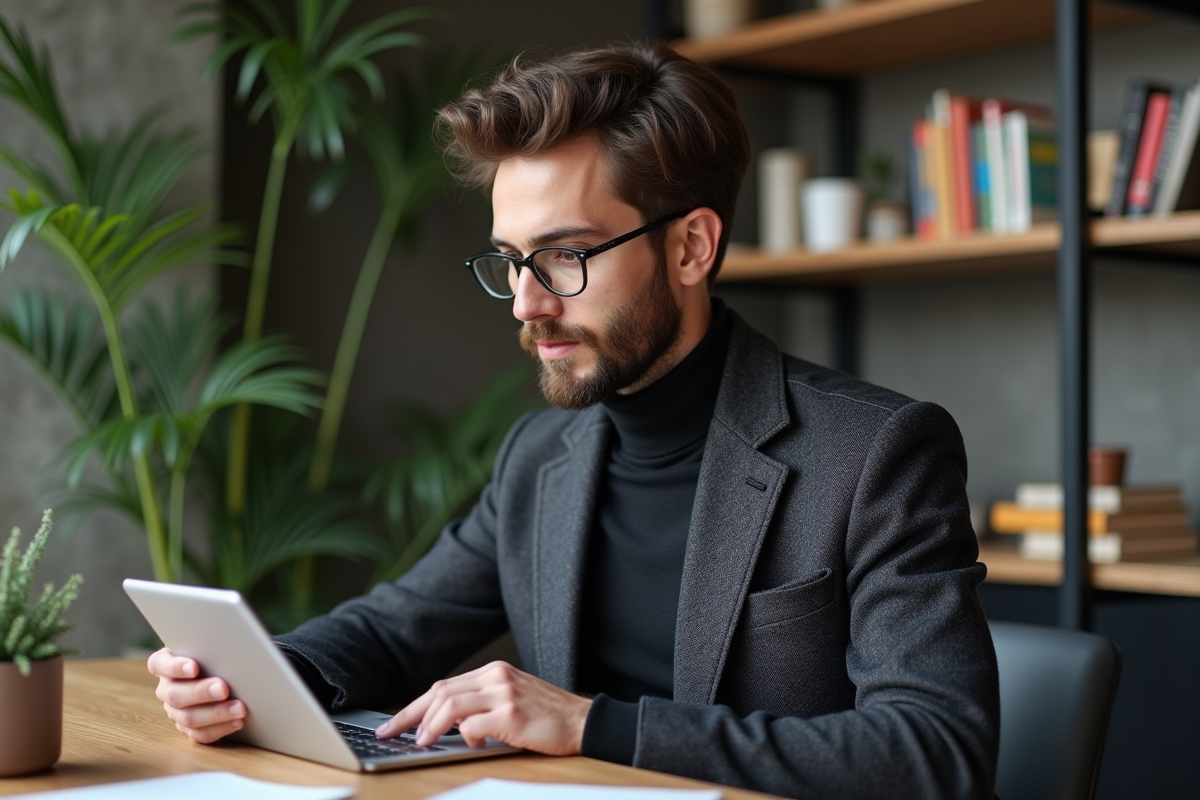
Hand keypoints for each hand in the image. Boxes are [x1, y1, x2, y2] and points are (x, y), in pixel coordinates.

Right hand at [147, 647, 245, 742]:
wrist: (222, 671)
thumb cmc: (214, 652)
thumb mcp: (209, 645)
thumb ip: (211, 646)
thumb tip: (233, 644)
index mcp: (164, 663)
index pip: (159, 665)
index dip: (175, 667)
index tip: (194, 667)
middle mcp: (166, 688)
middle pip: (175, 695)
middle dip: (201, 692)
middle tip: (224, 688)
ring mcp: (174, 710)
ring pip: (188, 717)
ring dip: (216, 713)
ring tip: (239, 708)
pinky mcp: (188, 727)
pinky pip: (200, 734)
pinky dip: (220, 729)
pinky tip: (237, 722)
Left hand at [375, 661, 591, 754]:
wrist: (582, 721)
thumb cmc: (546, 716)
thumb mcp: (511, 699)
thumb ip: (480, 704)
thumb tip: (442, 724)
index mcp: (494, 672)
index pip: (444, 686)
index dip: (414, 706)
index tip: (394, 723)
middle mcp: (496, 677)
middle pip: (440, 692)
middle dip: (410, 715)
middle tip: (391, 733)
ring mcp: (504, 694)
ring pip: (450, 705)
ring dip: (429, 726)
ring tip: (421, 743)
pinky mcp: (512, 715)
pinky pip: (472, 726)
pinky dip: (464, 738)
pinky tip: (473, 745)